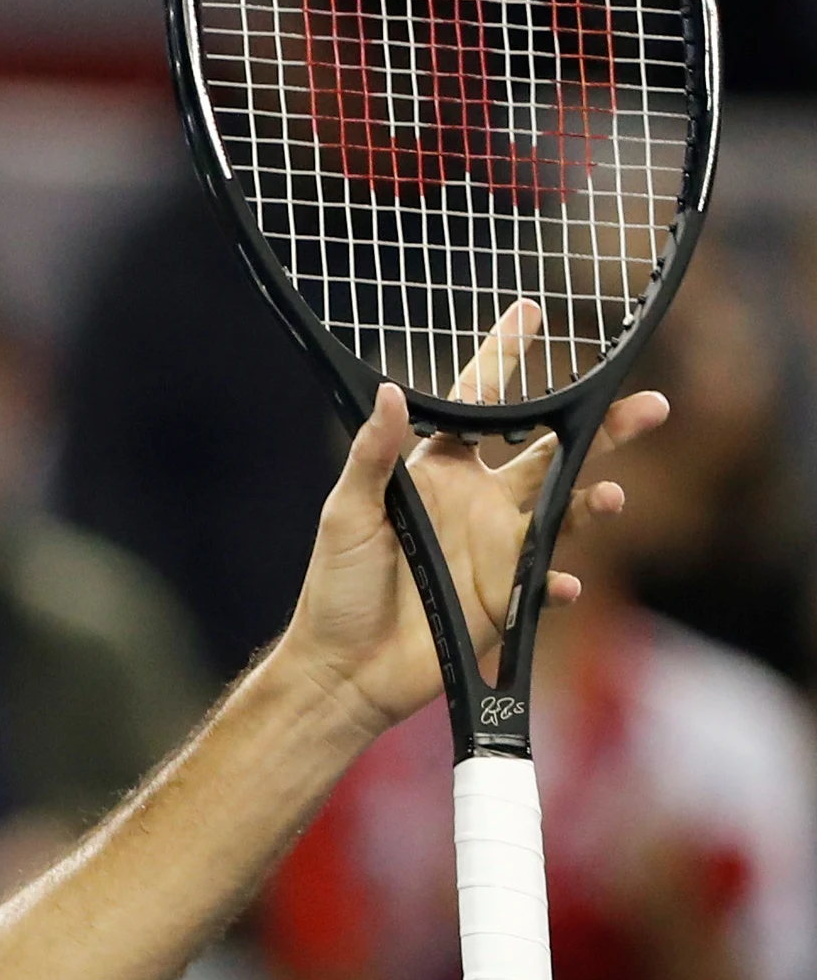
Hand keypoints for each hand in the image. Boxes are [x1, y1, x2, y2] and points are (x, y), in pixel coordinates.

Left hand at [275, 299, 666, 738]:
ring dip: (595, 503)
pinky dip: (561, 583)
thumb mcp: (347, 514)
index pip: (477, 404)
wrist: (344, 668)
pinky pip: (549, 584)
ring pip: (567, 511)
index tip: (531, 312)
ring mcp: (498, 549)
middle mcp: (478, 502)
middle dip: (601, 427)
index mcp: (437, 472)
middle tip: (644, 404)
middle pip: (552, 451)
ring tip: (610, 498)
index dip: (504, 357)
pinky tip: (563, 584)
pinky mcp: (508, 598)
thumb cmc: (336, 587)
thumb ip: (372, 456)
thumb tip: (391, 392)